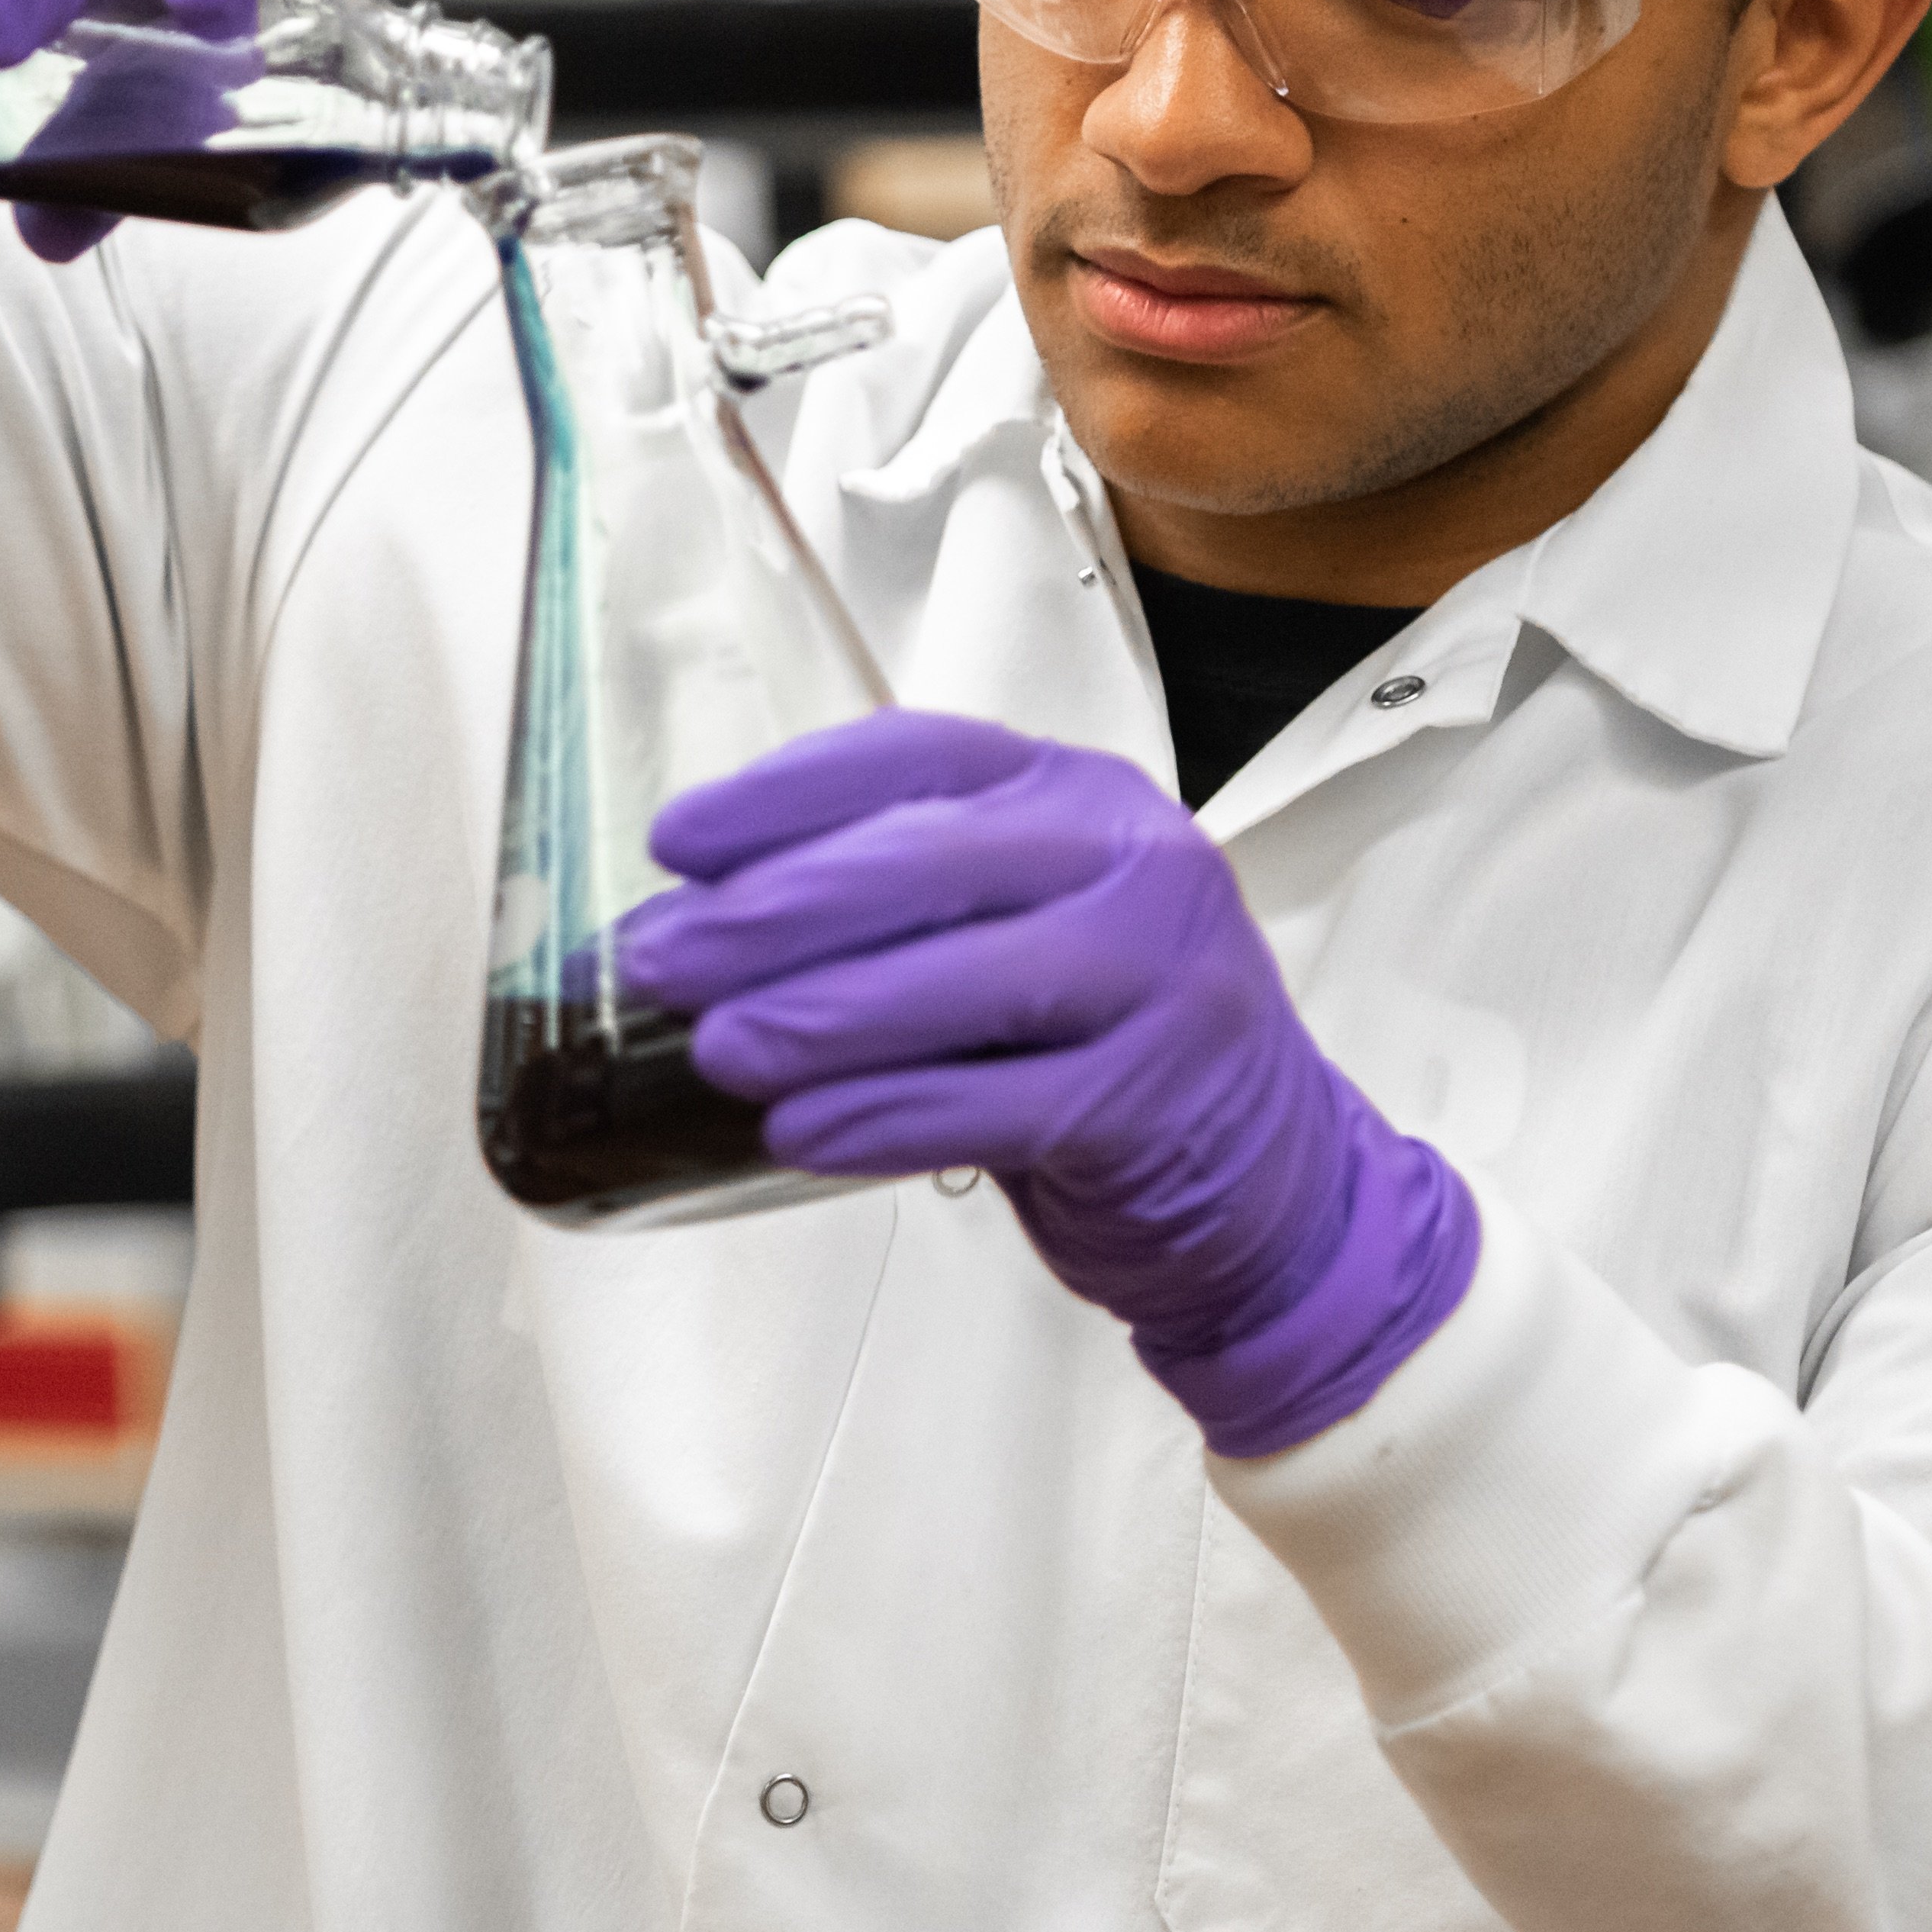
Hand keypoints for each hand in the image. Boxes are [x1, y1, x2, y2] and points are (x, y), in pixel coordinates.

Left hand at [620, 711, 1477, 1458]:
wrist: (1268, 1174)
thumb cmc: (1102, 1035)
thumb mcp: (1015, 925)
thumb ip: (892, 904)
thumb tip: (691, 923)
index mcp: (1077, 792)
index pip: (915, 757)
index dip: (783, 794)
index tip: (676, 842)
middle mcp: (1131, 863)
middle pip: (929, 864)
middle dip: (776, 913)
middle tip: (663, 960)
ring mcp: (1160, 980)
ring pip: (961, 985)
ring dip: (818, 1018)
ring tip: (717, 1048)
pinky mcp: (1156, 1099)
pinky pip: (995, 1107)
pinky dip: (885, 1119)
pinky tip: (799, 1133)